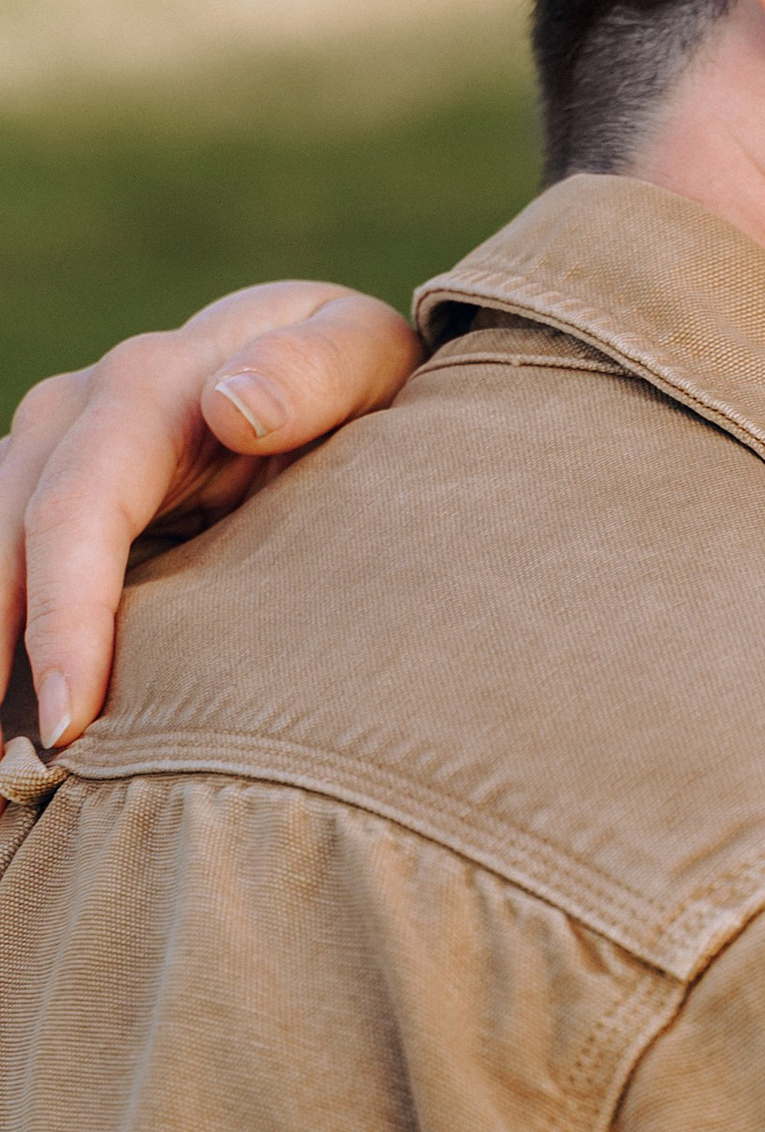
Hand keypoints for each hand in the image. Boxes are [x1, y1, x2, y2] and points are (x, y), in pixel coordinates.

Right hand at [1, 285, 422, 747]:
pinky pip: (3, 577)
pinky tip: (16, 732)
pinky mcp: (48, 507)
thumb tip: (234, 405)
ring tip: (13, 774)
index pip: (75, 509)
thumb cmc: (357, 371)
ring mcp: (48, 461)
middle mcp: (72, 420)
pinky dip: (6, 648)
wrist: (326, 360)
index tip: (72, 721)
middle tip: (20, 779)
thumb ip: (313, 372)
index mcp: (144, 387)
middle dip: (0, 662)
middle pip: (0, 545)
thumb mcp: (362, 352)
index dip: (62, 617)